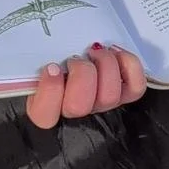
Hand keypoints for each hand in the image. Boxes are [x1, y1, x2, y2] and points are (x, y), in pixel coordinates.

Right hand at [24, 44, 146, 128]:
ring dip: (104, 65)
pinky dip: (129, 66)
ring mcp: (101, 105)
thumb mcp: (36, 65)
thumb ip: (33, 64)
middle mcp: (75, 113)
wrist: (80, 62)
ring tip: (95, 51)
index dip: (50, 91)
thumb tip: (45, 57)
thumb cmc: (55, 64)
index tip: (52, 67)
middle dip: (80, 74)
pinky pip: (135, 88)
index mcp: (46, 109)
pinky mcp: (124, 95)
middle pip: (79, 106)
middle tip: (75, 58)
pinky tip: (115, 52)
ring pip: (109, 97)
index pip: (44, 117)